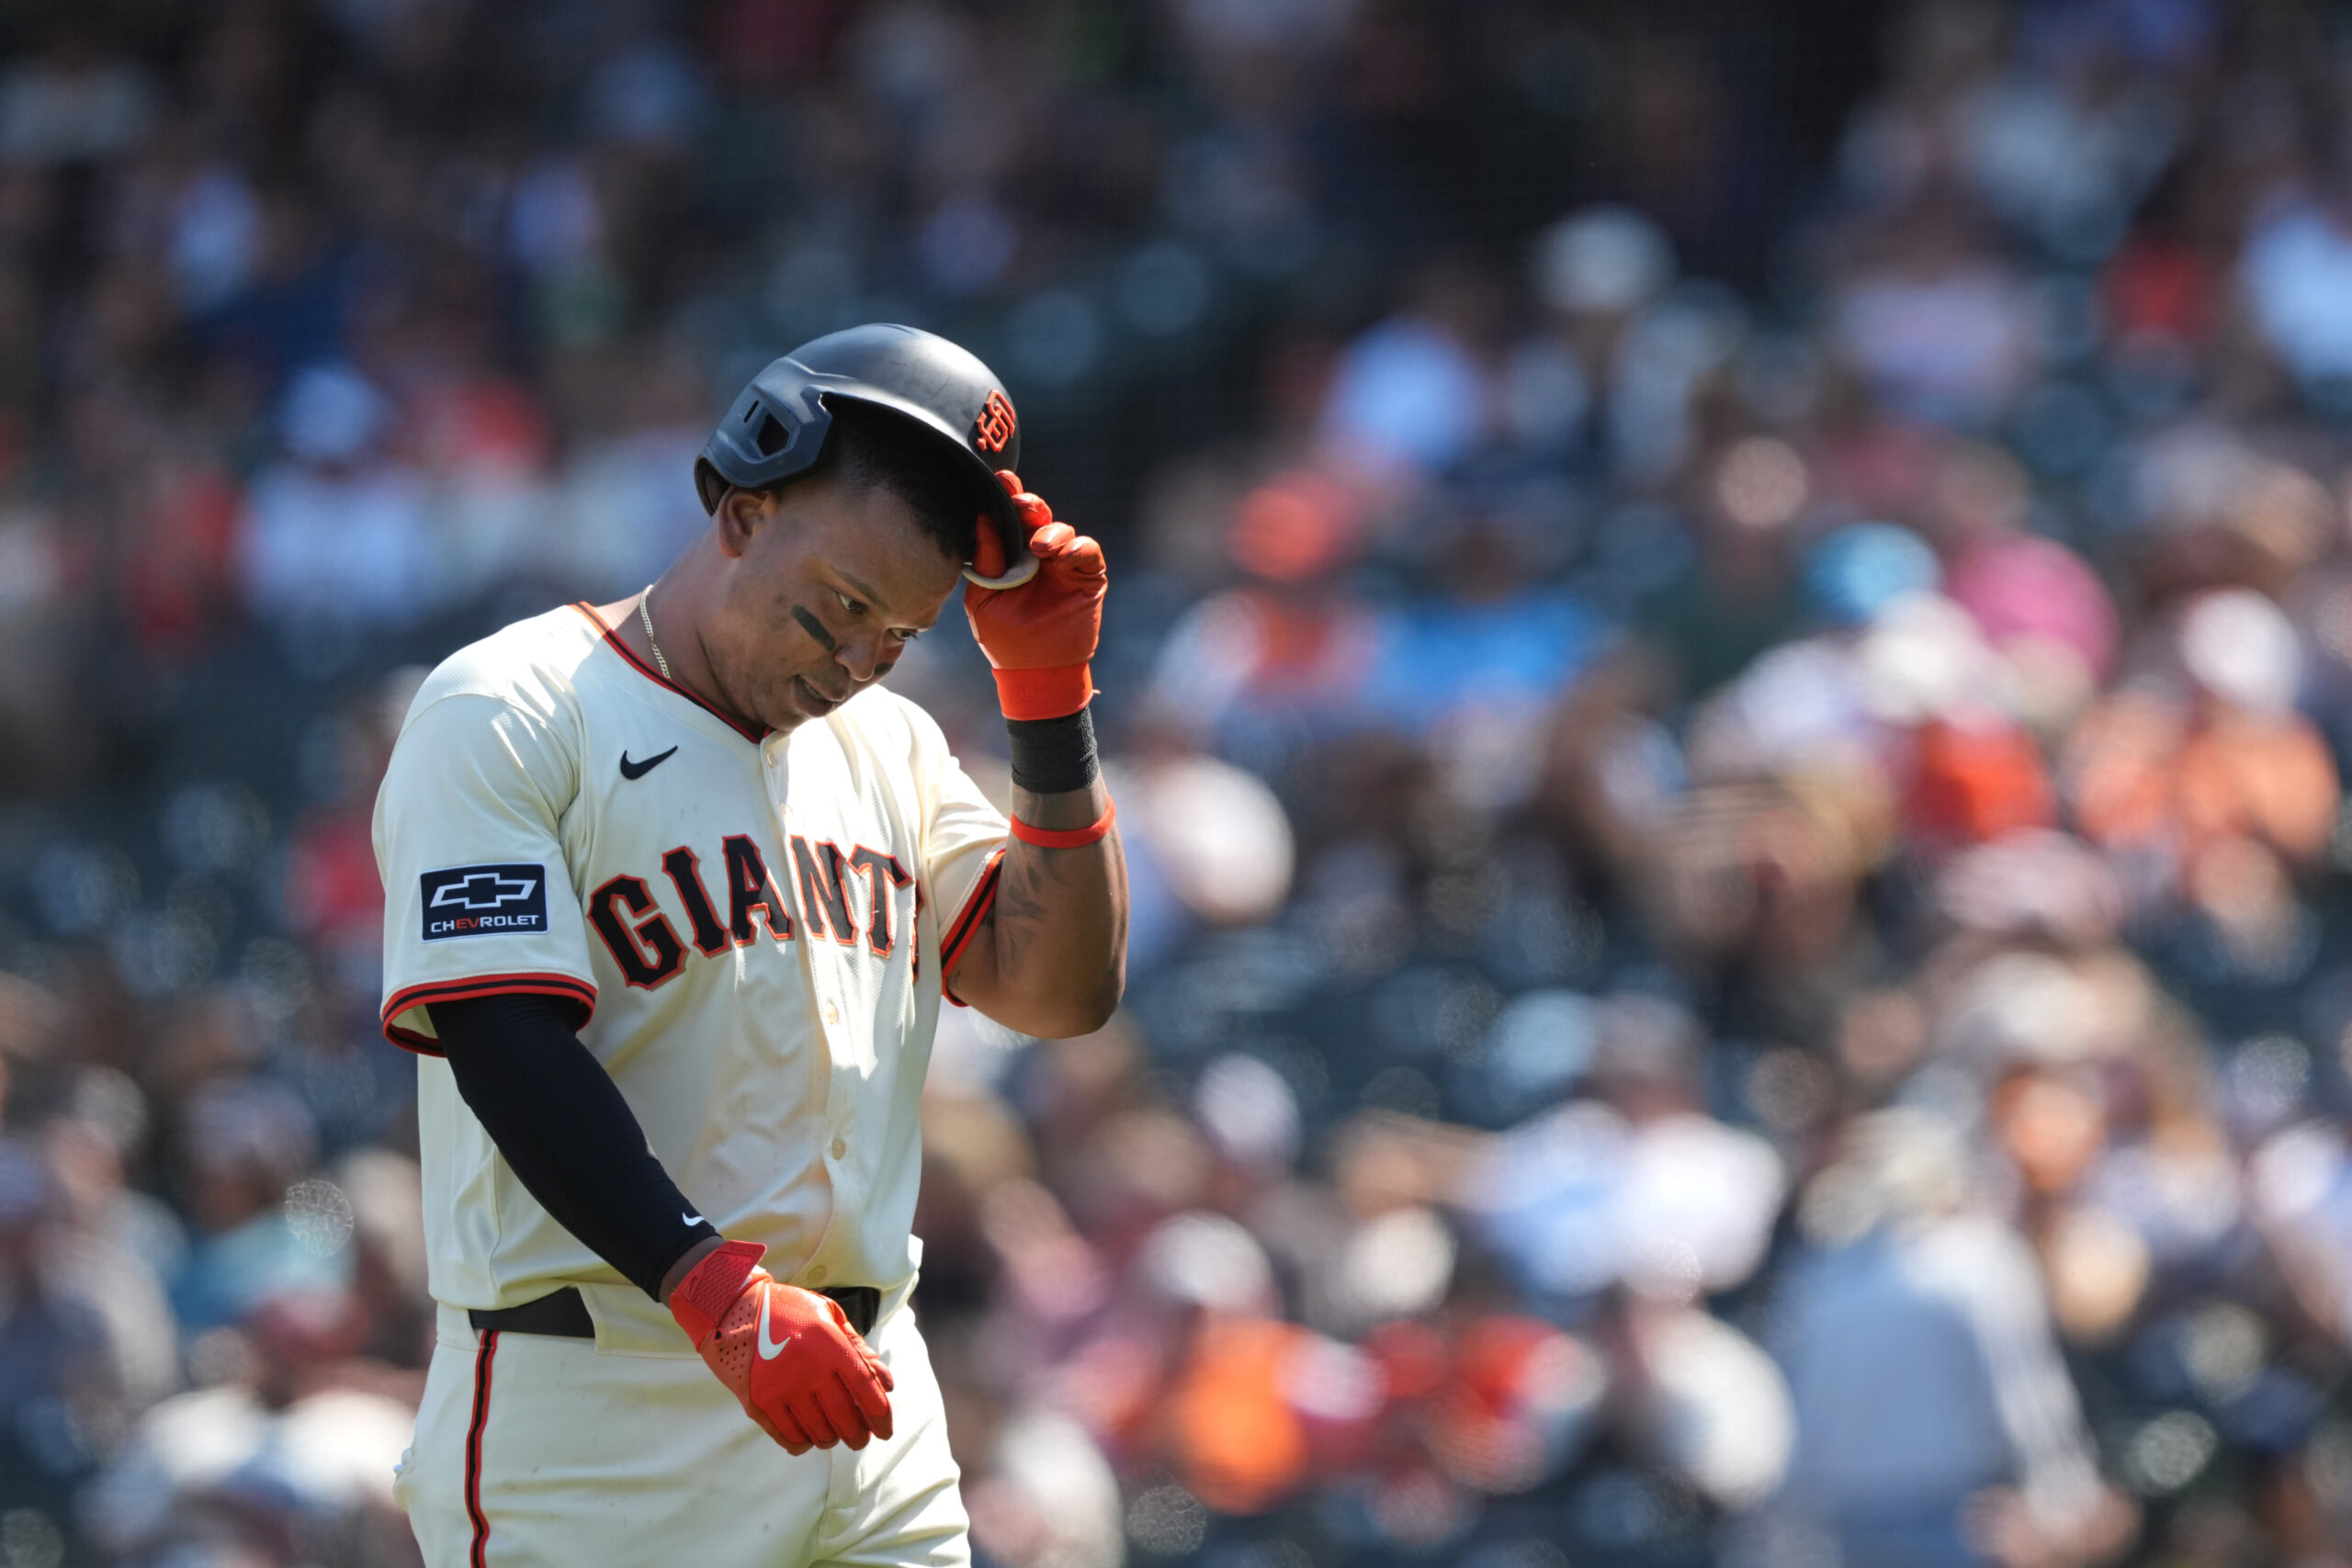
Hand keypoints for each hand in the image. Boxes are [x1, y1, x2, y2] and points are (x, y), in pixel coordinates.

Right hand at [668, 1240, 894, 1453]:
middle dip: (858, 1435)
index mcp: (829, 1344)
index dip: (880, 1416)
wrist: (732, 1310)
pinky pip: (790, 1437)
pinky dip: (804, 1443)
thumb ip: (859, 1349)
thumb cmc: (789, 1310)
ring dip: (832, 1439)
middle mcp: (807, 1369)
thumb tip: (887, 1384)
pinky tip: (809, 1436)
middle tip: (860, 1437)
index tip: (885, 1431)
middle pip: (846, 1417)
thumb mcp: (829, 1316)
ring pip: (819, 1432)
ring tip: (834, 1434)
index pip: (866, 1389)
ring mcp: (782, 1389)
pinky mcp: (759, 1403)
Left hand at [966, 471, 1106, 719]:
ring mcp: (1063, 564)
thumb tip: (982, 518)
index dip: (1006, 496)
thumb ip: (987, 560)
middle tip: (1021, 505)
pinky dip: (1077, 549)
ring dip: (1053, 532)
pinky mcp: (1087, 576)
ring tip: (1041, 548)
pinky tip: (1062, 559)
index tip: (1000, 478)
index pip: (1008, 518)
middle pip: (1036, 515)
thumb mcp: (985, 598)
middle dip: (1029, 504)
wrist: (1035, 671)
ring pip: (1063, 529)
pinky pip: (1088, 550)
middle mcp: (1037, 553)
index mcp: (1010, 554)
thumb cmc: (1004, 637)